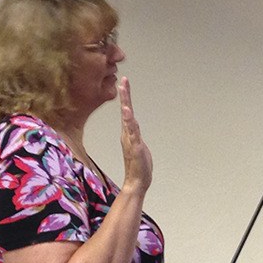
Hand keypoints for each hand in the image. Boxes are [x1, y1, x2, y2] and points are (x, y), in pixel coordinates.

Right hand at [118, 76, 152, 194]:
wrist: (136, 182)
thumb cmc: (138, 166)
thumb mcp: (138, 146)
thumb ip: (135, 136)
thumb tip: (134, 128)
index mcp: (128, 133)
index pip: (127, 112)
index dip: (126, 98)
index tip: (124, 83)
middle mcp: (127, 135)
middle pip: (126, 111)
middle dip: (125, 96)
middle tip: (124, 80)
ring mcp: (131, 141)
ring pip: (128, 120)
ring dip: (126, 107)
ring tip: (124, 93)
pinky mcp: (135, 147)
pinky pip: (133, 133)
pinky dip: (130, 122)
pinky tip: (128, 113)